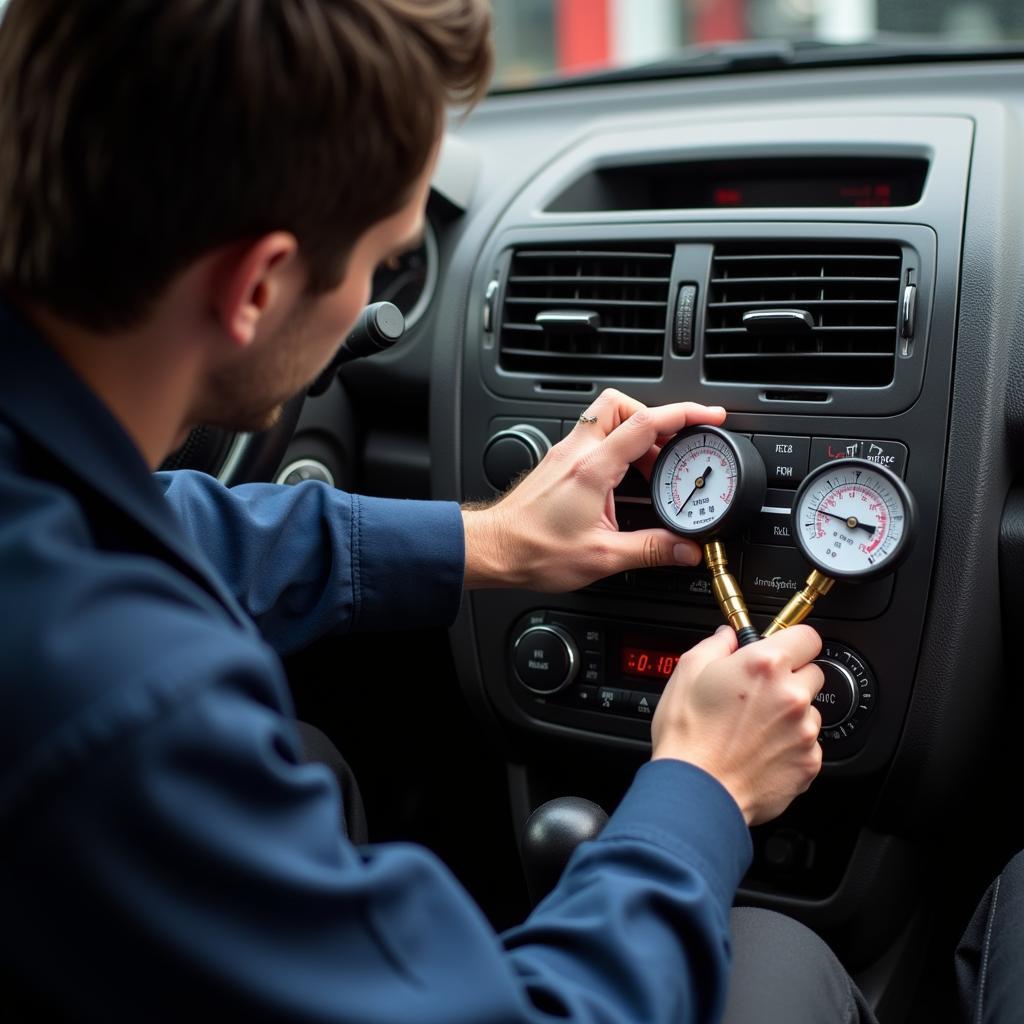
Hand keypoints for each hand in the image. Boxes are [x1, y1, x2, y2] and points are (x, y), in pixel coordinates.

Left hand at [461, 388, 725, 591]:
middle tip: (675, 448)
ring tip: (653, 471)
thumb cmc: (533, 550)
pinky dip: (618, 450)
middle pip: (623, 405)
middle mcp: (577, 453)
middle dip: (656, 418)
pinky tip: (625, 483)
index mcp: (592, 468)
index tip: (709, 414)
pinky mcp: (558, 464)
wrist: (494, 550)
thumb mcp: (602, 557)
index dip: (683, 413)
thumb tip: (685, 549)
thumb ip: (650, 550)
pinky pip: (595, 440)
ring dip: (636, 436)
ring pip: (606, 419)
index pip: (645, 422)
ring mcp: (565, 455)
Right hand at [651, 625, 823, 825]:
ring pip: (810, 711)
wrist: (697, 790)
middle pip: (812, 673)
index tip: (785, 649)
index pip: (808, 636)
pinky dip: (791, 746)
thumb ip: (716, 644)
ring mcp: (804, 730)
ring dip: (791, 714)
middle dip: (791, 678)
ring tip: (755, 728)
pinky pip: (808, 744)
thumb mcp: (688, 671)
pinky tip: (761, 750)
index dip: (793, 641)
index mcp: (765, 665)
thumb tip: (728, 636)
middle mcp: (792, 694)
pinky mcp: (809, 762)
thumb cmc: (688, 735)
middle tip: (760, 693)